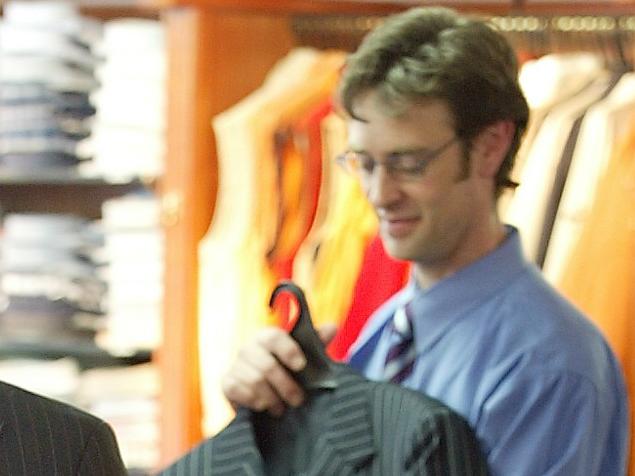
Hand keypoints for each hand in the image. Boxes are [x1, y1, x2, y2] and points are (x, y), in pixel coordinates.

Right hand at [221, 323, 337, 416]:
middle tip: (298, 400)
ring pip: (254, 381)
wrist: (262, 392)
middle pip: (266, 365)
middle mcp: (248, 347)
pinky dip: (253, 400)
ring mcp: (235, 364)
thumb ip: (316, 342)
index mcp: (267, 336)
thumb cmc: (286, 370)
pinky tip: (262, 406)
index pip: (274, 337)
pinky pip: (236, 390)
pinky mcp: (226, 382)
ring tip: (281, 408)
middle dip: (285, 386)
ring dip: (271, 397)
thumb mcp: (304, 356)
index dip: (288, 350)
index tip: (301, 366)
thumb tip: (332, 327)